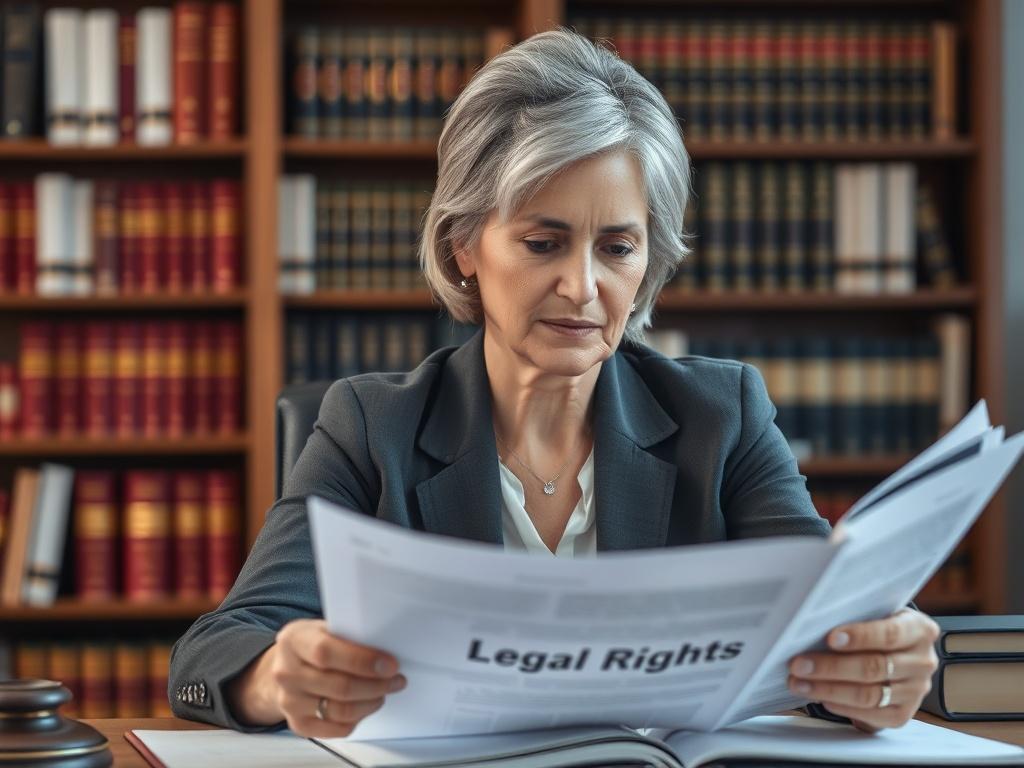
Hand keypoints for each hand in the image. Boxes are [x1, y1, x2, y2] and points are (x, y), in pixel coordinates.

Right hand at [228, 618, 405, 736]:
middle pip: (339, 686)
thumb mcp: (324, 628)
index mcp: (294, 640)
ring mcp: (290, 701)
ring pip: (341, 711)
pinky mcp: (298, 724)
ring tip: (383, 692)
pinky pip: (336, 729)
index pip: (326, 652)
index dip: (362, 660)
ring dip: (370, 703)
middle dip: (376, 685)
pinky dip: (358, 719)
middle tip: (396, 679)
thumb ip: (348, 635)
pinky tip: (366, 705)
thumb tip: (386, 647)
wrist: (285, 668)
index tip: (390, 664)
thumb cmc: (312, 645)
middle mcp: (286, 672)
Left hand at [787, 608, 939, 731]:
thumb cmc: (877, 627)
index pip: (890, 634)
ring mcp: (915, 691)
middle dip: (831, 666)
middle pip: (874, 667)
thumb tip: (814, 622)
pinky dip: (842, 707)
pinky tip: (821, 698)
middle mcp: (923, 662)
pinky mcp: (903, 714)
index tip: (829, 638)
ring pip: (869, 694)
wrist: (897, 652)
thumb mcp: (876, 614)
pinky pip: (870, 714)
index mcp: (919, 630)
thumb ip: (856, 617)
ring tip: (799, 682)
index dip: (859, 636)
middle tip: (798, 664)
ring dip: (828, 689)